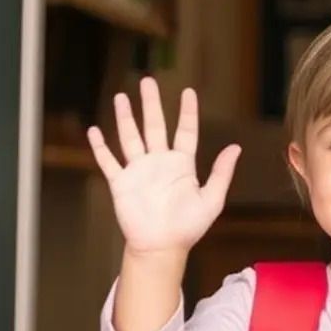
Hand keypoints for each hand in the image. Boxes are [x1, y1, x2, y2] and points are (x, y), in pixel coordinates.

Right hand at [88, 77, 241, 256]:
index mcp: (182, 165)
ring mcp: (139, 171)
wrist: (162, 248)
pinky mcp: (121, 183)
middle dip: (151, 104)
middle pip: (154, 126)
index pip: (185, 131)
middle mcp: (159, 163)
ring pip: (130, 138)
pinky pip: (109, 162)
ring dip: (125, 118)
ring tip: (121, 97)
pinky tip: (95, 131)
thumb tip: (235, 147)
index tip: (188, 92)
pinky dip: (101, 147)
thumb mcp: (211, 199)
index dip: (187, 112)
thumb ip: (222, 173)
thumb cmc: (188, 227)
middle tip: (147, 81)